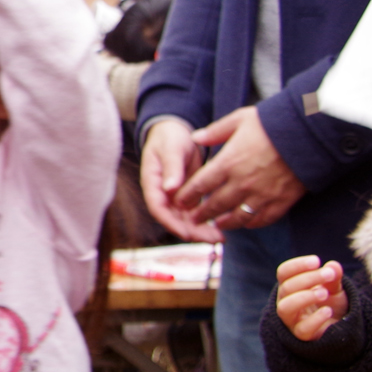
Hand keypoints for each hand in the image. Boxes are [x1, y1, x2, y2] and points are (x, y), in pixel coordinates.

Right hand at [139, 119, 221, 242]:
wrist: (174, 132)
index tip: (187, 233)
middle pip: (173, 219)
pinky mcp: (186, 195)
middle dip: (192, 232)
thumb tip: (170, 189)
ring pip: (185, 219)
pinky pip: (194, 213)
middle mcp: (162, 193)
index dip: (171, 223)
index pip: (158, 208)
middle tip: (212, 239)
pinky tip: (219, 227)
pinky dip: (205, 221)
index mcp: (152, 182)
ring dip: (201, 230)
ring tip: (220, 238)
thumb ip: (171, 168)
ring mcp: (173, 196)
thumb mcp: (171, 149)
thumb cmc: (170, 138)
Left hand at [177, 106, 305, 228]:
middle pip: (216, 205)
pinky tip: (245, 224)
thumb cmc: (272, 123)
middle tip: (194, 219)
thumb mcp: (239, 120)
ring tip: (217, 224)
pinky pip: (262, 220)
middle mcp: (242, 183)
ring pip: (238, 217)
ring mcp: (262, 195)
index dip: (188, 195)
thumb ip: (215, 132)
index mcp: (228, 162)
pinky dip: (251, 224)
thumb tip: (196, 137)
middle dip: (202, 214)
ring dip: (225, 222)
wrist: (308, 133)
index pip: (201, 185)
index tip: (179, 201)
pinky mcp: (281, 202)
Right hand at [276, 255, 347, 340]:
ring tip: (324, 293)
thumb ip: (333, 277)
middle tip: (328, 274)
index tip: (316, 261)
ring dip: (304, 297)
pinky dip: (315, 319)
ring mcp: (291, 319)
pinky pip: (302, 328)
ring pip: (286, 307)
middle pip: (286, 287)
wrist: (339, 327)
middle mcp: (285, 301)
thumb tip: (334, 266)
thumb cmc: (330, 303)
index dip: (297, 265)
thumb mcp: (334, 288)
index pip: (284, 272)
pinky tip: (328, 311)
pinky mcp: (302, 335)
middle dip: (308, 279)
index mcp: (289, 286)